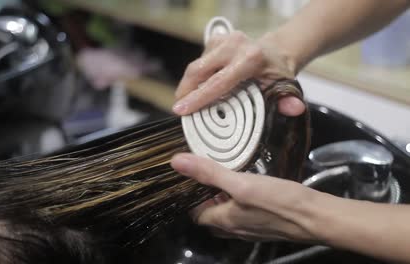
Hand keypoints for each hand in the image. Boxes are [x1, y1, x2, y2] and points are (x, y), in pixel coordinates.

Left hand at [170, 153, 319, 241]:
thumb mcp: (242, 183)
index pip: (196, 215)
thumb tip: (179, 162)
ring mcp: (253, 229)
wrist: (318, 218)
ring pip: (230, 216)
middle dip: (206, 199)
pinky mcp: (268, 224)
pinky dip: (242, 202)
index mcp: (225, 221)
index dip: (190, 199)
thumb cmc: (282, 203)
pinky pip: (247, 215)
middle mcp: (237, 229)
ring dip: (225, 200)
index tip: (190, 182)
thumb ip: (210, 173)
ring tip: (229, 178)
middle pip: (212, 216)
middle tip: (208, 178)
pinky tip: (252, 187)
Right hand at [173, 31, 304, 116]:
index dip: (198, 98)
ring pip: (196, 66)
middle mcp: (234, 45)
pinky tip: (200, 88)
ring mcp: (222, 40)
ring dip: (189, 85)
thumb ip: (287, 101)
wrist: (276, 52)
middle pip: (198, 70)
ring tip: (189, 101)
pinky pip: (199, 62)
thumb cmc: (277, 73)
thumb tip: (295, 109)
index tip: (180, 110)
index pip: (217, 82)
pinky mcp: (215, 39)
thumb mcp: (284, 88)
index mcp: (249, 58)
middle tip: (179, 109)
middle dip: (185, 91)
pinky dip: (196, 78)